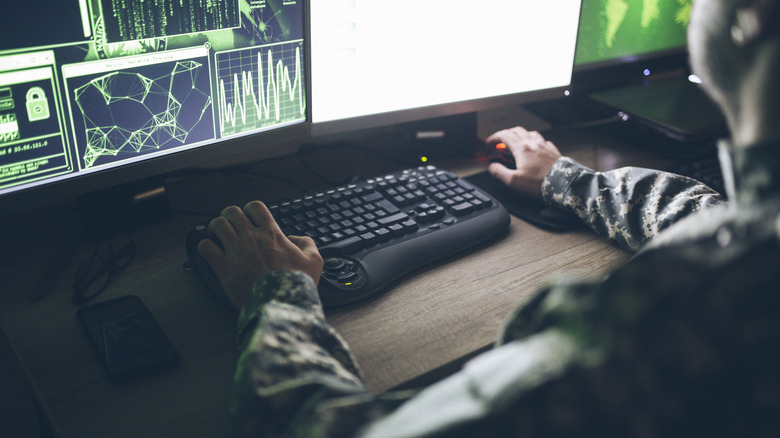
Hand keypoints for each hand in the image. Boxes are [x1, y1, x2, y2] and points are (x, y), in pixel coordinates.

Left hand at [196, 201, 323, 309]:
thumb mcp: (314, 261)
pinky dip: (205, 247)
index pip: (255, 207)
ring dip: (215, 229)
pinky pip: (205, 247)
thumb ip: (307, 244)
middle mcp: (252, 238)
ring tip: (217, 237)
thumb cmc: (297, 284)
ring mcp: (236, 252)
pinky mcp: (224, 268)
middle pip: (231, 212)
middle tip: (231, 228)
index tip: (250, 220)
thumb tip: (296, 238)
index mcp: (272, 234)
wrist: (282, 305)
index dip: (249, 210)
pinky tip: (210, 253)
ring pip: (217, 225)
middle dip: (229, 217)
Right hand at [486, 126, 561, 197]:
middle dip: (506, 134)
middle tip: (500, 142)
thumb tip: (492, 167)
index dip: (494, 138)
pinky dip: (535, 142)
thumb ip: (500, 172)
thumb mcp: (514, 181)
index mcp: (521, 149)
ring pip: (530, 133)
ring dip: (521, 135)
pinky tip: (536, 148)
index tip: (489, 143)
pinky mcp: (553, 152)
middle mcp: (533, 144)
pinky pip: (543, 141)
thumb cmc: (540, 183)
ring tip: (517, 142)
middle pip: (517, 131)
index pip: (504, 136)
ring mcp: (544, 147)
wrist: (563, 184)